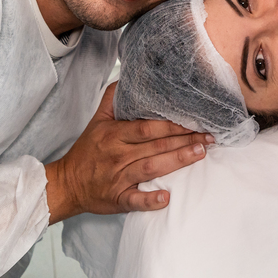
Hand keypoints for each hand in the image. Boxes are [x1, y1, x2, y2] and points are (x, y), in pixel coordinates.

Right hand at [44, 83, 213, 222]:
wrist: (67, 183)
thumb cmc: (87, 151)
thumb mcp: (97, 121)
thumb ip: (113, 99)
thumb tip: (128, 77)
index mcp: (114, 135)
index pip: (147, 127)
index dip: (172, 124)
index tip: (195, 119)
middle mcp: (118, 155)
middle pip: (156, 146)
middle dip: (185, 140)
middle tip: (210, 136)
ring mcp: (118, 178)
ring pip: (151, 168)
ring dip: (177, 161)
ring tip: (200, 153)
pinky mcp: (118, 199)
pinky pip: (135, 200)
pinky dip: (150, 200)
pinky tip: (166, 198)